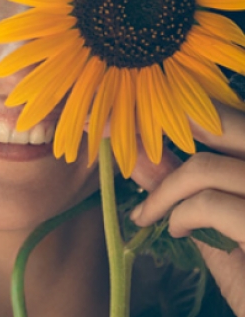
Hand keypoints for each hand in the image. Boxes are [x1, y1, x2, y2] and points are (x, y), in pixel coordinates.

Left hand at [129, 102, 244, 315]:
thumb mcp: (217, 221)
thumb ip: (184, 185)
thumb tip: (137, 154)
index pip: (223, 117)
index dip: (174, 110)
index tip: (124, 114)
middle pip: (217, 123)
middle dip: (155, 129)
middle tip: (116, 139)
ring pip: (204, 168)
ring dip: (162, 191)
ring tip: (147, 214)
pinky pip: (210, 205)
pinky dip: (180, 215)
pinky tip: (176, 230)